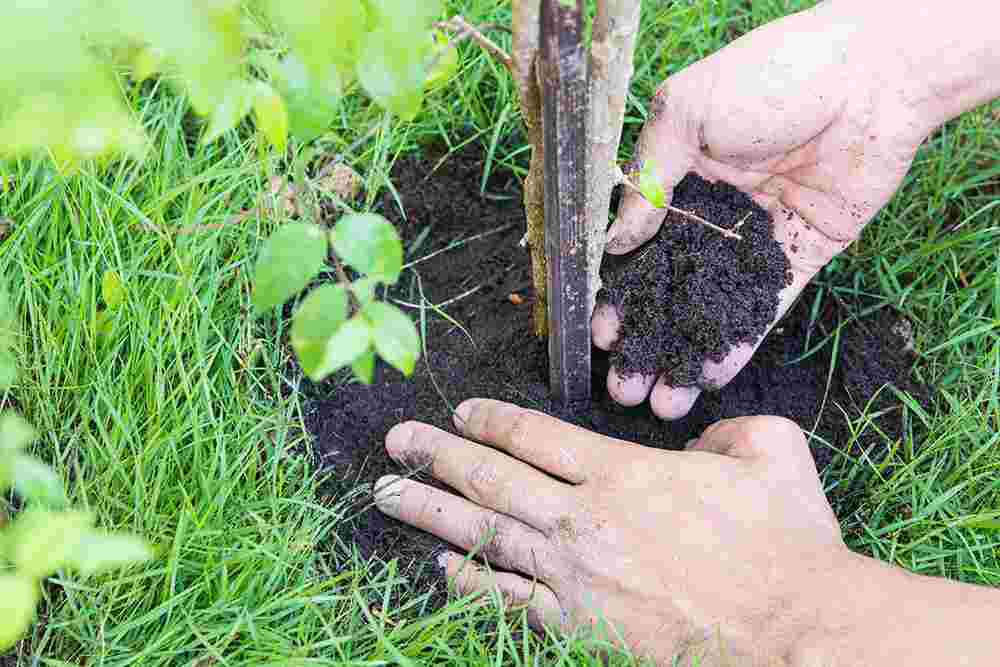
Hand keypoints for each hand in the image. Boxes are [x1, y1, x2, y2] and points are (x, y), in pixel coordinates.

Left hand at [374, 398, 850, 664]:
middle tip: (394, 440)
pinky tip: (442, 567)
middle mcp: (585, 518)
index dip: (489, 419)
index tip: (460, 411)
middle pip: (490, 478)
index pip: (534, 435)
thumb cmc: (789, 542)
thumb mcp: (773, 452)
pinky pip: (509, 599)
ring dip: (430, 511)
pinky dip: (471, 581)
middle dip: (435, 454)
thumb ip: (730, 427)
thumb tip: (702, 433)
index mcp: (623, 471)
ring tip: (387, 493)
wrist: (796, 630)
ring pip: (485, 534)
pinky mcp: (581, 625)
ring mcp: (576, 575)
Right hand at [593, 2, 932, 418]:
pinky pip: (762, 310)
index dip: (615, 294)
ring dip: (683, 355)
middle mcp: (709, 215)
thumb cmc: (768, 78)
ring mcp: (752, 240)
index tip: (598, 335)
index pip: (633, 248)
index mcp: (674, 177)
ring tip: (658, 403)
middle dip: (643, 340)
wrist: (869, 79)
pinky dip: (737, 344)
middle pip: (666, 290)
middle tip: (621, 387)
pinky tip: (709, 380)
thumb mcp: (687, 111)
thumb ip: (650, 179)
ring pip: (708, 308)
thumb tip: (616, 244)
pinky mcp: (795, 258)